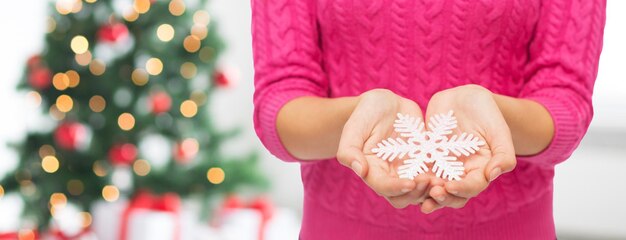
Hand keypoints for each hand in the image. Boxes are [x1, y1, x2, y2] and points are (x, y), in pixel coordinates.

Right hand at [337, 89, 437, 207]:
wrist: (386, 103)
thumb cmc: (366, 113)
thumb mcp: (355, 126)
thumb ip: (349, 149)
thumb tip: (359, 170)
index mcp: (371, 170)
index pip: (383, 187)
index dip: (396, 188)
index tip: (411, 182)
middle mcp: (389, 176)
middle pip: (403, 197)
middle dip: (417, 193)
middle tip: (430, 181)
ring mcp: (408, 172)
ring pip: (420, 193)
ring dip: (431, 191)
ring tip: (443, 180)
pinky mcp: (423, 164)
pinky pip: (434, 177)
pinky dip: (442, 179)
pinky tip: (452, 172)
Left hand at [420, 84, 515, 212]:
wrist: (465, 98)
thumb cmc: (487, 112)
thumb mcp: (498, 129)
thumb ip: (503, 153)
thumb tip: (493, 174)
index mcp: (481, 170)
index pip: (473, 187)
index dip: (462, 189)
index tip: (450, 186)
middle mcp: (461, 173)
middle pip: (453, 194)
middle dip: (442, 197)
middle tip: (432, 193)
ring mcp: (443, 167)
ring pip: (434, 187)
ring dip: (425, 193)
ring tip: (416, 191)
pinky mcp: (427, 158)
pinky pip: (418, 171)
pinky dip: (412, 177)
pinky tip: (402, 179)